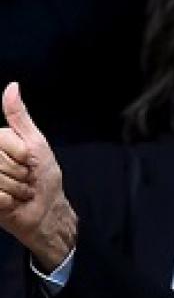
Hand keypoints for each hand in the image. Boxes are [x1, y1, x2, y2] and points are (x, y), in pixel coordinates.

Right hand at [0, 82, 75, 271]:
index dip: (22, 153)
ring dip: (16, 189)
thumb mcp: (36, 144)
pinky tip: (12, 203)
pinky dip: (9, 201)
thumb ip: (19, 118)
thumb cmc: (44, 177)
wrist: (46, 210)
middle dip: (20, 173)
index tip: (28, 161)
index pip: (2, 139)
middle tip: (25, 179)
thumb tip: (12, 86)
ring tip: (19, 191)